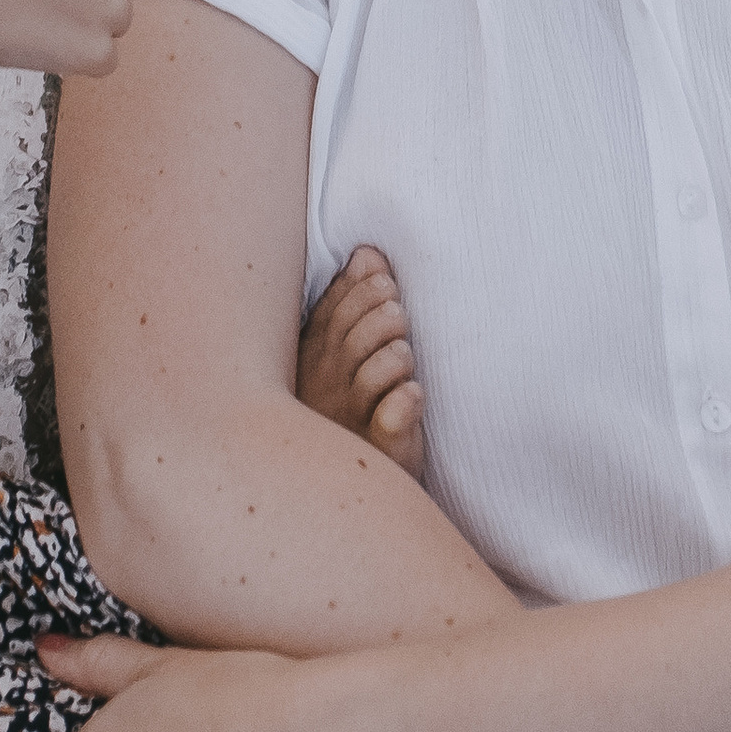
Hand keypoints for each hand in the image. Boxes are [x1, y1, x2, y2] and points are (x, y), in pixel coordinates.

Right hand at [297, 244, 426, 481]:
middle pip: (351, 338)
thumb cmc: (355, 404)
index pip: (333, 312)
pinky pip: (391, 418)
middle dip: (379, 314)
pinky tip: (414, 392)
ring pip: (373, 374)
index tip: (387, 280)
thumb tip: (367, 252)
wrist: (357, 479)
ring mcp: (352, 417)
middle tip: (399, 309)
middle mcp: (328, 385)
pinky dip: (405, 402)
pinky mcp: (382, 445)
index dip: (360, 290)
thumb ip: (354, 300)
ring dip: (394, 354)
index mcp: (316, 356)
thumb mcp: (348, 350)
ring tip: (406, 351)